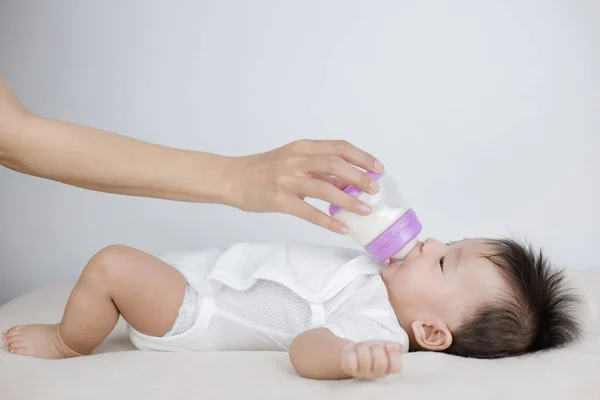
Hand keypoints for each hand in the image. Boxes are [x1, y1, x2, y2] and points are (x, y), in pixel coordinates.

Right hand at [225, 139, 383, 233]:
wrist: (232, 178)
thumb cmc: (263, 169)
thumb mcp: (291, 159)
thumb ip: (316, 167)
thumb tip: (348, 180)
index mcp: (302, 147)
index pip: (338, 147)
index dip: (361, 157)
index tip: (378, 167)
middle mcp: (296, 160)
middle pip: (335, 164)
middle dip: (359, 177)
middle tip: (375, 189)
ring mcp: (287, 180)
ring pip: (325, 189)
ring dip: (349, 200)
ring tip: (364, 210)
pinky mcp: (279, 200)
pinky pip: (309, 213)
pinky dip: (328, 221)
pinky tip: (342, 227)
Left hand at [340, 341, 402, 379]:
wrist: (352, 352)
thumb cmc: (370, 350)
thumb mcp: (384, 346)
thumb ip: (393, 347)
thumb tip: (397, 348)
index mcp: (387, 369)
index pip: (396, 367)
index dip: (393, 354)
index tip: (387, 347)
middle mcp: (376, 374)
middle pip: (381, 362)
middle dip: (377, 348)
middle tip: (372, 348)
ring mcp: (363, 374)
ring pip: (365, 358)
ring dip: (363, 347)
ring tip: (361, 349)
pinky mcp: (350, 371)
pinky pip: (351, 360)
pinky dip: (352, 352)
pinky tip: (353, 353)